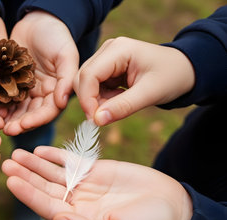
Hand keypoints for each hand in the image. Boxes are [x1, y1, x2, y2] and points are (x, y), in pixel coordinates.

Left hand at [2, 146, 192, 219]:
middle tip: (5, 161)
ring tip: (16, 152)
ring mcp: (84, 186)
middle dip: (25, 175)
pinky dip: (56, 155)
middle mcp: (76, 203)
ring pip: (53, 172)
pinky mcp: (95, 171)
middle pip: (44, 187)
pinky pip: (71, 161)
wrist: (171, 207)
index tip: (10, 180)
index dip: (27, 193)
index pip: (45, 206)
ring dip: (34, 163)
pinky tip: (40, 149)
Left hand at [5, 11, 78, 135]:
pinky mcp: (11, 82)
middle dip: (19, 123)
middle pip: (30, 114)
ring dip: (7, 118)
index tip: (24, 125)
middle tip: (7, 130)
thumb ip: (66, 79)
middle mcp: (41, 94)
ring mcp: (25, 89)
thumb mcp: (66, 54)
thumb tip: (61, 102)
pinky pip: (3, 95)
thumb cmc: (56, 35)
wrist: (37, 20)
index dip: (37, 120)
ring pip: (16, 109)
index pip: (48, 111)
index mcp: (56, 91)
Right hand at [76, 37, 194, 125]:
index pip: (89, 75)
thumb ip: (123, 107)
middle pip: (82, 78)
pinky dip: (101, 100)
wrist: (186, 70)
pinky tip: (118, 101)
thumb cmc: (172, 77)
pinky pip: (94, 87)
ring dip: (96, 101)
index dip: (87, 99)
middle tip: (104, 118)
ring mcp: (106, 59)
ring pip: (85, 84)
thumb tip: (97, 120)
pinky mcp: (107, 69)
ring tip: (117, 107)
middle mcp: (108, 50)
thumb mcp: (150, 93)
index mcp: (118, 50)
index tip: (94, 120)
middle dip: (90, 101)